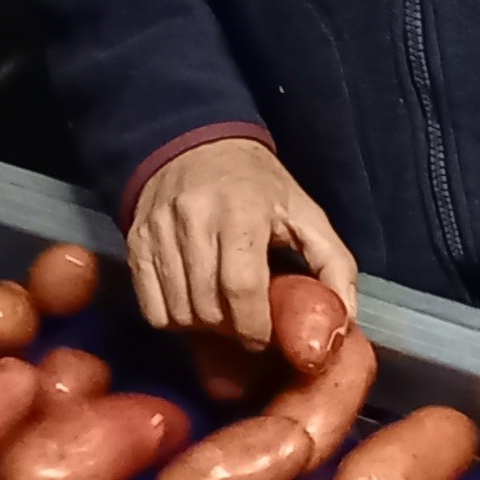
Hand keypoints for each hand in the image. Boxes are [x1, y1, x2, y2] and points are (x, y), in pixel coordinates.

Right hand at [126, 137, 357, 346]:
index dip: (255, 326)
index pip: (242, 287)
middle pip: (208, 306)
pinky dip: (173, 319)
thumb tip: (345, 320)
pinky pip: (151, 308)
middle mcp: (194, 217)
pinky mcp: (134, 242)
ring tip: (221, 312)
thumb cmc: (259, 185)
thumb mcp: (305, 212)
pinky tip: (193, 304)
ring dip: (203, 327)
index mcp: (243, 209)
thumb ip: (334, 263)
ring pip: (178, 312)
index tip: (264, 336)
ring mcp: (158, 230)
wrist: (195, 142)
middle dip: (231, 329)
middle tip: (245, 323)